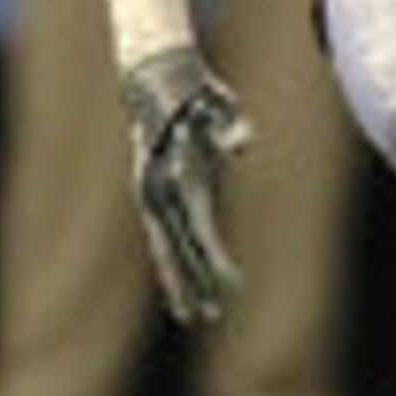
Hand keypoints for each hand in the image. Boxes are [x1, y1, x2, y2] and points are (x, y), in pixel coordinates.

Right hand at [120, 44, 254, 324]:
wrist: (154, 80)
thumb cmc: (193, 95)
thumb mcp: (213, 106)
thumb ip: (228, 126)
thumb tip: (243, 144)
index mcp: (174, 178)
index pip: (199, 230)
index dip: (215, 262)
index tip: (233, 288)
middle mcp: (156, 193)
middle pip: (175, 248)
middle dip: (191, 284)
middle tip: (207, 316)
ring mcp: (152, 197)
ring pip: (166, 249)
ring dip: (180, 281)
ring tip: (196, 314)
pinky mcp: (155, 198)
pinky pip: (164, 238)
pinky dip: (175, 262)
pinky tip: (186, 285)